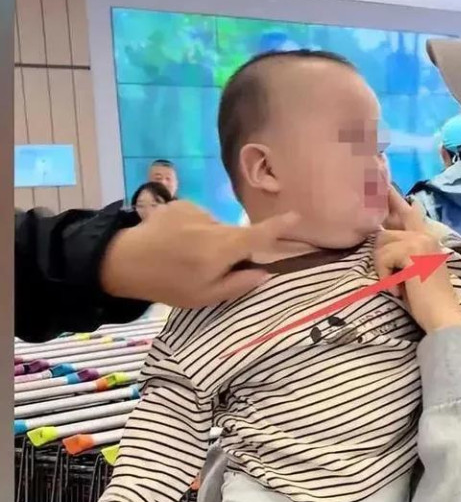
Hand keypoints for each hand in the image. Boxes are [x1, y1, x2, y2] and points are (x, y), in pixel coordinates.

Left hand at [100, 201, 299, 307]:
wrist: (123, 262)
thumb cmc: (168, 285)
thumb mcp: (205, 296)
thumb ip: (239, 284)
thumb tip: (265, 272)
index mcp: (222, 248)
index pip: (259, 235)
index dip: (279, 226)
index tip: (296, 216)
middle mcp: (214, 224)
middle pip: (236, 234)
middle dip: (231, 248)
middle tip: (208, 268)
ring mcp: (196, 210)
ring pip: (216, 227)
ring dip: (208, 240)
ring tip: (185, 255)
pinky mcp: (181, 204)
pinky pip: (199, 218)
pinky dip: (193, 229)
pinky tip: (174, 241)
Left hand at [375, 191, 460, 333]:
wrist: (443, 317)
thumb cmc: (427, 300)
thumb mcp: (412, 270)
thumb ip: (402, 250)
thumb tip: (380, 234)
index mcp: (427, 237)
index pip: (408, 211)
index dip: (394, 198)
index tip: (384, 183)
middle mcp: (425, 234)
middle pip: (384, 232)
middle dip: (380, 256)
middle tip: (392, 277)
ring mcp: (420, 240)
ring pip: (381, 243)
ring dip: (382, 268)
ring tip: (397, 284)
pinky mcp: (413, 251)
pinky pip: (383, 257)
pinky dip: (384, 276)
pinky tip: (398, 288)